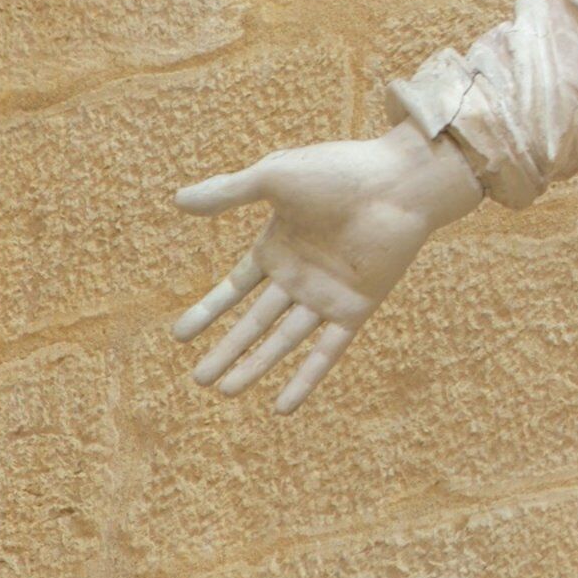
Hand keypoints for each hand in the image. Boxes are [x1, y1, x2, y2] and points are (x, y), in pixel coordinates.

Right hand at [171, 120, 483, 411]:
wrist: (399, 181)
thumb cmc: (339, 171)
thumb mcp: (273, 178)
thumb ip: (228, 192)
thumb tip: (177, 201)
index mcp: (279, 246)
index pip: (234, 289)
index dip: (208, 311)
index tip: (179, 336)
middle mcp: (300, 275)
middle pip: (255, 322)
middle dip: (227, 350)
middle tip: (199, 380)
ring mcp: (327, 294)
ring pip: (284, 340)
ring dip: (256, 366)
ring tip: (226, 392)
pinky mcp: (355, 307)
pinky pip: (326, 351)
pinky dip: (305, 378)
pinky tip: (283, 406)